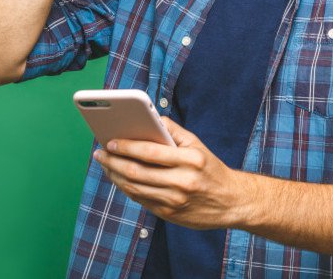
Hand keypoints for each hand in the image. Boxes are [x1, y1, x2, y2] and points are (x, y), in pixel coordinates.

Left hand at [93, 116, 246, 229]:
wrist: (232, 201)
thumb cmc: (211, 168)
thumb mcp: (199, 145)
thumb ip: (174, 131)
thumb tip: (150, 118)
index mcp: (191, 160)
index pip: (151, 152)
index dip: (127, 146)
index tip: (110, 141)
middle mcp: (183, 181)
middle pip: (138, 171)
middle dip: (114, 161)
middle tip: (100, 153)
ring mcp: (175, 201)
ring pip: (135, 188)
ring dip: (115, 176)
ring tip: (106, 164)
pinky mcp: (169, 214)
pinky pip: (141, 200)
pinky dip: (126, 188)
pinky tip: (119, 178)